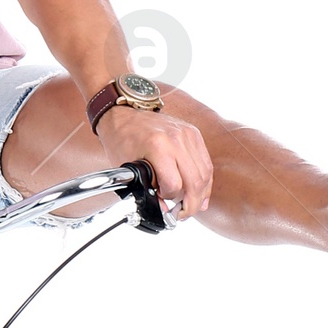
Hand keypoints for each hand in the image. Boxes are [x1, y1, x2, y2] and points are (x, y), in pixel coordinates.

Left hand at [97, 103, 212, 214]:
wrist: (123, 113)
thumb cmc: (122, 139)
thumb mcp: (127, 168)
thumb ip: (146, 189)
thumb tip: (163, 208)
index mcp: (157, 146)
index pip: (174, 184)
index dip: (169, 198)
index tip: (163, 203)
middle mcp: (176, 139)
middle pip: (195, 181)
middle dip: (191, 205)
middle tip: (183, 215)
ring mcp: (187, 135)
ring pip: (205, 173)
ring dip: (201, 194)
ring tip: (192, 206)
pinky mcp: (194, 133)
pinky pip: (206, 162)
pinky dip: (205, 180)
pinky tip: (200, 192)